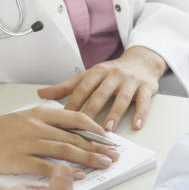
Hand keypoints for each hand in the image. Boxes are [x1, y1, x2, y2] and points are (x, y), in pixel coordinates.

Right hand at [0, 106, 119, 177]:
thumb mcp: (25, 118)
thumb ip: (47, 122)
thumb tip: (70, 132)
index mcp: (41, 113)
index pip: (76, 118)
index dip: (96, 129)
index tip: (109, 138)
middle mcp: (37, 126)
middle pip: (75, 136)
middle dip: (98, 147)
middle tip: (114, 155)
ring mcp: (28, 143)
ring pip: (66, 150)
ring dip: (88, 158)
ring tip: (104, 164)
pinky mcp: (18, 160)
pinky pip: (46, 166)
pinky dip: (64, 171)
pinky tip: (78, 175)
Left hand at [38, 46, 165, 131]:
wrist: (142, 60)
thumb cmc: (112, 72)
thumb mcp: (89, 75)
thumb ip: (66, 86)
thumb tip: (41, 94)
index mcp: (98, 71)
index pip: (83, 88)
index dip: (73, 103)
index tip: (63, 119)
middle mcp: (114, 75)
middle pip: (101, 93)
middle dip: (92, 111)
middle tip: (83, 128)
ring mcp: (131, 81)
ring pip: (123, 98)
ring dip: (115, 113)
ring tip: (108, 128)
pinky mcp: (147, 87)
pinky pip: (144, 101)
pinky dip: (140, 113)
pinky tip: (136, 124)